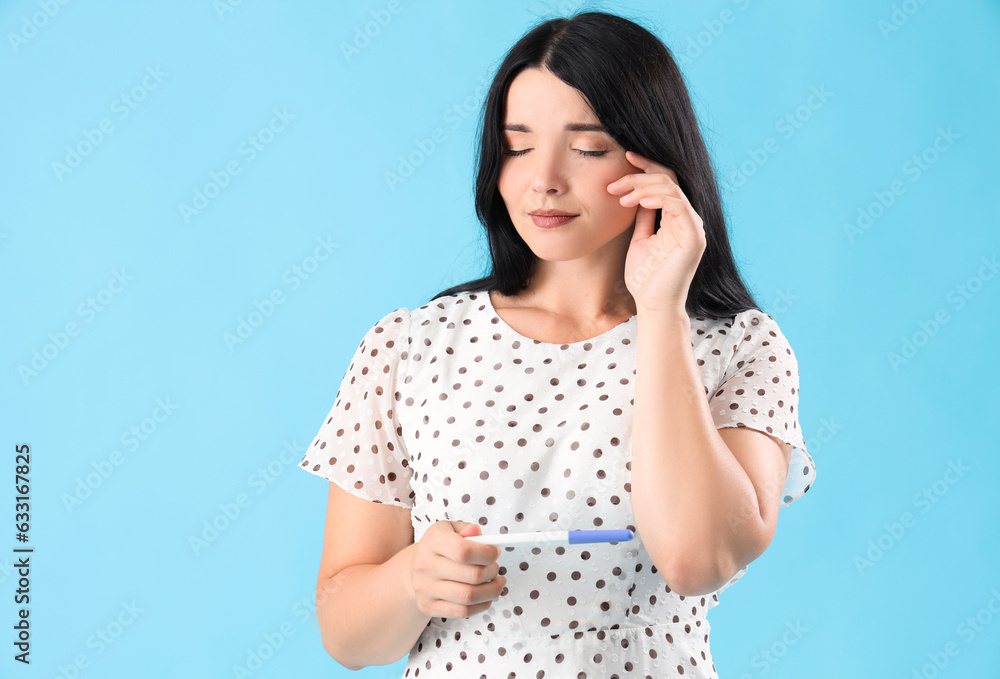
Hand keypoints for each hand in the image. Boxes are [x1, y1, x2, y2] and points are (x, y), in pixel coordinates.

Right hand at [405, 520, 505, 618]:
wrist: (416, 567)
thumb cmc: (439, 547)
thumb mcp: (451, 529)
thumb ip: (467, 529)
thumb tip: (476, 533)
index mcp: (433, 541)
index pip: (464, 551)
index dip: (486, 554)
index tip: (495, 552)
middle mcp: (426, 565)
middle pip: (471, 575)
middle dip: (492, 572)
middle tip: (496, 568)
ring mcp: (425, 588)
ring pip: (469, 596)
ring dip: (491, 591)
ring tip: (496, 583)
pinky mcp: (428, 606)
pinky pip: (463, 611)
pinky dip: (481, 605)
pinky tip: (486, 596)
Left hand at [606, 150, 706, 314]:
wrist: (653, 304)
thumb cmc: (645, 277)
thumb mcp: (640, 238)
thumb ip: (643, 216)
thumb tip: (638, 193)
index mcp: (677, 218)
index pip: (666, 181)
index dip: (647, 167)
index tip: (625, 158)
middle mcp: (689, 219)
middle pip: (668, 180)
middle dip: (638, 177)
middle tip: (613, 185)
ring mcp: (694, 227)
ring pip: (672, 188)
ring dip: (642, 186)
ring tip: (621, 195)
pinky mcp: (694, 237)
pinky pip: (678, 205)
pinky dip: (657, 198)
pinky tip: (638, 200)